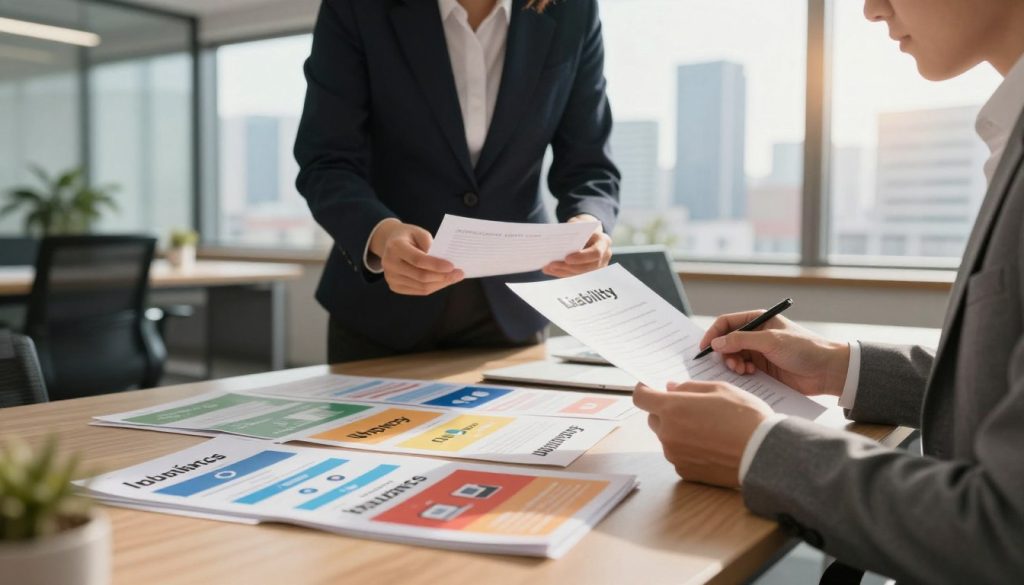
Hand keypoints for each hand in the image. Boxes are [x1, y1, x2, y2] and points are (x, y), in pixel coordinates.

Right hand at [369, 219, 463, 295]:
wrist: (389, 243)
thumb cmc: (408, 236)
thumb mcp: (418, 231)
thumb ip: (429, 244)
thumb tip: (443, 262)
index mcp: (395, 247)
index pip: (418, 260)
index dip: (436, 265)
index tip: (452, 266)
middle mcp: (390, 264)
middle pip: (421, 276)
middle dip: (443, 277)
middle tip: (459, 274)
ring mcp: (391, 278)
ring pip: (421, 287)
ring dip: (441, 283)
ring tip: (454, 278)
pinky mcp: (395, 287)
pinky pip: (418, 291)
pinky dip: (434, 287)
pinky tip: (443, 281)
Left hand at [542, 214, 611, 276]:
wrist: (588, 232)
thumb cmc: (582, 226)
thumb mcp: (578, 224)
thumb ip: (571, 231)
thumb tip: (555, 241)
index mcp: (604, 241)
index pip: (596, 253)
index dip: (582, 257)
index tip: (567, 258)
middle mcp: (605, 256)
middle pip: (587, 267)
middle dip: (568, 267)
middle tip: (551, 265)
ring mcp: (598, 266)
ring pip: (580, 274)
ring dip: (562, 272)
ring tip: (547, 268)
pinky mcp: (590, 272)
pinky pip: (576, 275)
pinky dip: (562, 273)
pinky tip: (550, 270)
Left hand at [633, 381, 772, 487]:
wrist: (764, 453)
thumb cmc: (745, 417)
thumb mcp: (719, 389)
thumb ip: (689, 387)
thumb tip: (671, 388)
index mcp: (673, 408)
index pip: (640, 398)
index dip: (644, 391)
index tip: (651, 389)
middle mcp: (668, 433)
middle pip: (654, 419)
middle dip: (666, 412)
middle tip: (692, 409)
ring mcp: (675, 455)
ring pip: (668, 438)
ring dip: (678, 431)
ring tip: (708, 429)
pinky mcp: (685, 472)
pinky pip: (679, 456)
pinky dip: (688, 450)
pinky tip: (711, 446)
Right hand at [699, 311, 849, 396]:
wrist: (827, 371)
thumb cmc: (803, 348)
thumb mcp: (770, 341)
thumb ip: (741, 340)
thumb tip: (715, 342)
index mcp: (759, 320)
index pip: (727, 322)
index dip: (713, 333)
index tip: (704, 348)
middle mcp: (757, 334)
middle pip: (727, 341)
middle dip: (724, 353)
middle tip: (730, 364)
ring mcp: (760, 352)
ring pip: (734, 357)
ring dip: (733, 364)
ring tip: (742, 370)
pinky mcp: (764, 368)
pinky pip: (744, 370)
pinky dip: (742, 373)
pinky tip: (751, 375)